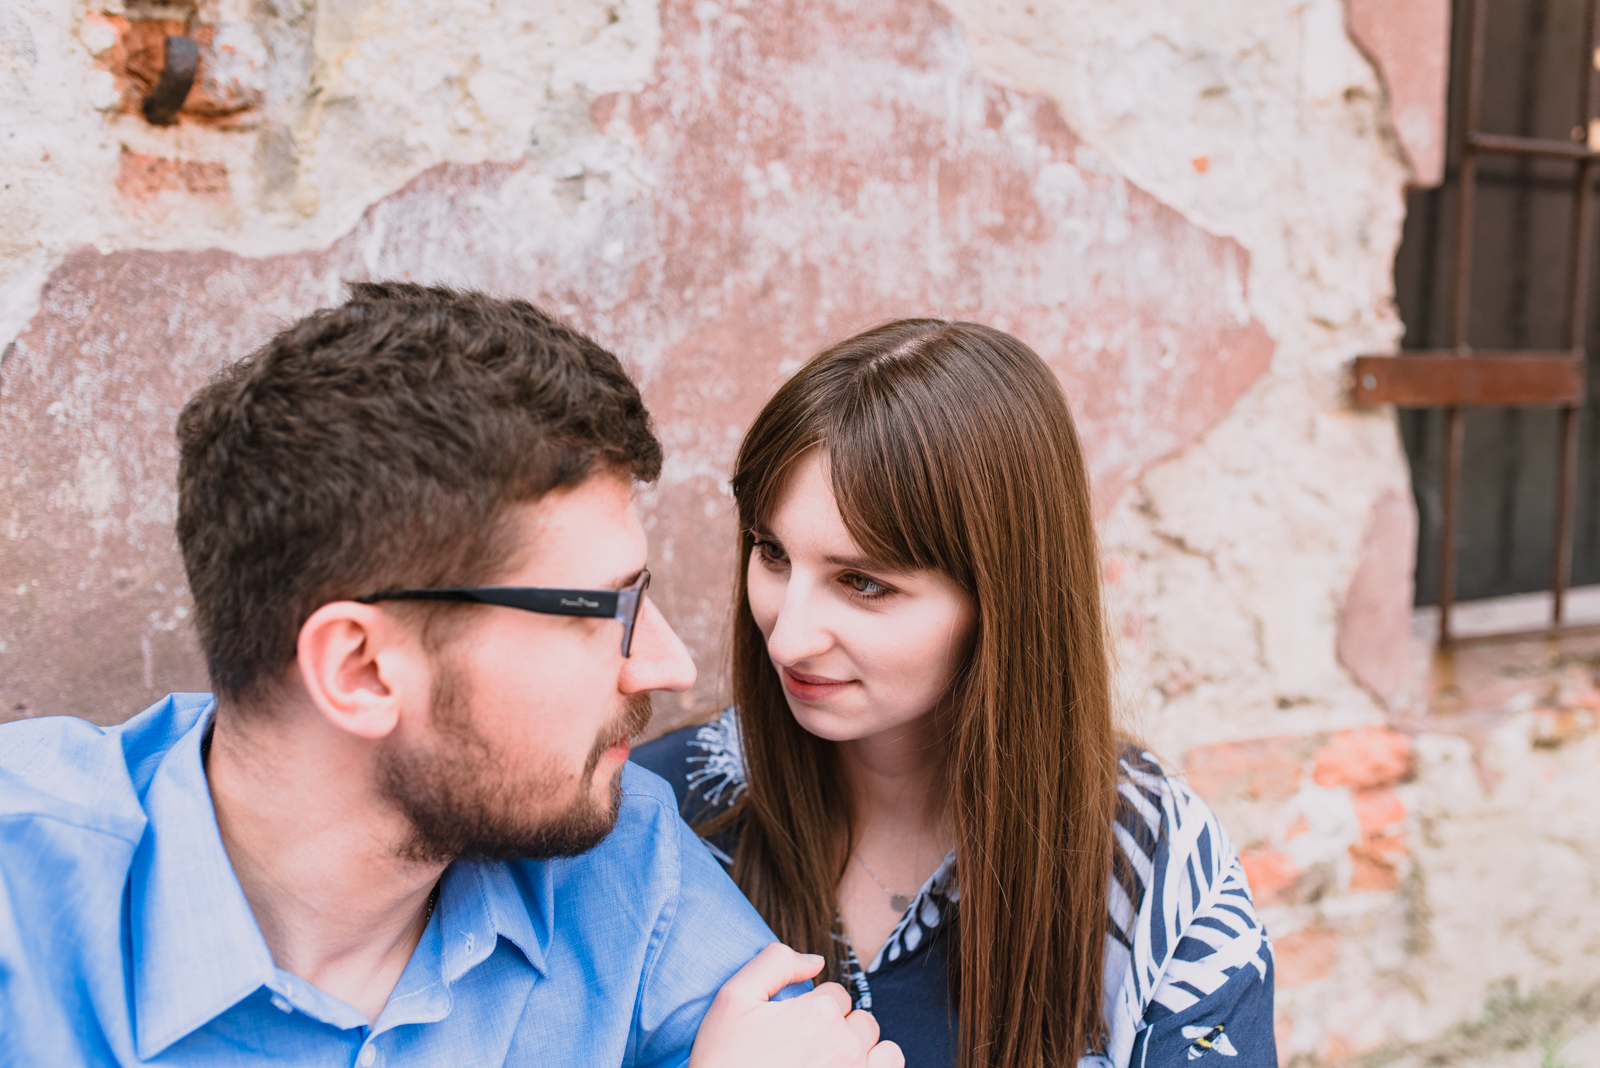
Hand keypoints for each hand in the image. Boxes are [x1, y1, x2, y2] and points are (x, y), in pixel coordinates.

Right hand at [690, 943, 904, 1067]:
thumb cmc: (723, 1061)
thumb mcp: (732, 998)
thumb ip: (775, 962)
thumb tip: (816, 961)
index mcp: (819, 1013)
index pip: (836, 995)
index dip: (813, 1008)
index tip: (792, 1030)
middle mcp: (846, 1045)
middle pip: (862, 1021)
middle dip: (840, 1030)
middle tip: (807, 1052)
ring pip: (884, 1052)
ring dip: (865, 1055)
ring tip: (832, 1067)